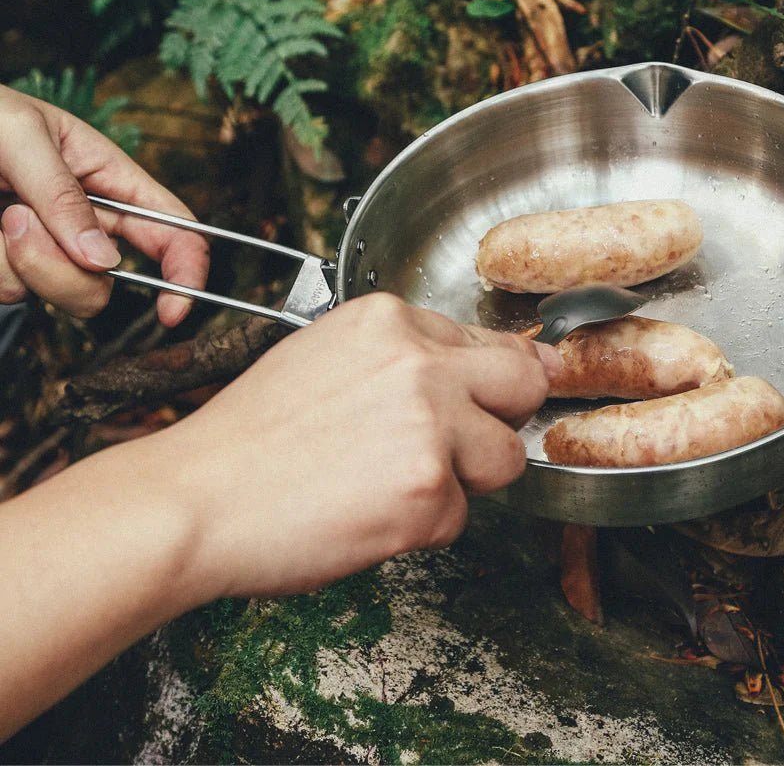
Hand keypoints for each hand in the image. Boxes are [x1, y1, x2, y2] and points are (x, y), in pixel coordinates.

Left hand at [0, 85, 208, 324]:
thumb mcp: (19, 134)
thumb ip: (64, 195)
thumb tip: (104, 261)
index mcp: (107, 176)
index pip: (173, 228)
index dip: (187, 270)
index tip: (173, 309)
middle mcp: (84, 221)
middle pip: (109, 278)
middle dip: (64, 270)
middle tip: (12, 222)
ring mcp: (44, 250)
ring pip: (60, 294)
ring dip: (17, 263)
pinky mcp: (8, 270)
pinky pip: (11, 294)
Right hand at [170, 293, 559, 597]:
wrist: (194, 499)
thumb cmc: (249, 439)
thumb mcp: (327, 358)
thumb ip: (403, 358)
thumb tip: (470, 372)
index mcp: (391, 319)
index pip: (490, 342)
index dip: (492, 381)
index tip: (496, 398)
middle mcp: (420, 360)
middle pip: (525, 384)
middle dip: (504, 419)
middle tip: (463, 446)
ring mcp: (429, 423)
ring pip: (505, 458)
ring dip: (465, 481)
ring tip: (394, 487)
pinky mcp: (430, 489)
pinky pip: (462, 516)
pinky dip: (424, 528)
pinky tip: (369, 516)